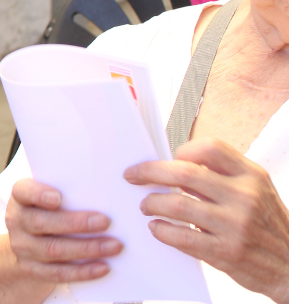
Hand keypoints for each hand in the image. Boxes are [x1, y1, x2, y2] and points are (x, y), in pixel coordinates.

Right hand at [4, 178, 122, 283]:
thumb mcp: (48, 197)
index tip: (58, 197)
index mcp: (20, 198)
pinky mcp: (32, 269)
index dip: (38, 194)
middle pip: (41, 222)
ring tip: (114, 246)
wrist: (28, 243)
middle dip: (76, 223)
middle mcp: (16, 222)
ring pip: (53, 250)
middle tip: (106, 221)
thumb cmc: (48, 212)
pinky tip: (104, 267)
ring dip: (87, 248)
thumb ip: (68, 192)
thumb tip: (104, 194)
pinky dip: (83, 271)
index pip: (23, 192)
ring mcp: (22, 247)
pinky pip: (59, 273)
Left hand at [126, 137, 288, 302]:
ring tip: (146, 205)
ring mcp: (235, 225)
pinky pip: (182, 237)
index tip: (167, 158)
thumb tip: (177, 165)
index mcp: (251, 176)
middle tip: (133, 175)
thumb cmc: (268, 225)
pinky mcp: (225, 252)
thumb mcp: (257, 190)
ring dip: (152, 203)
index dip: (182, 150)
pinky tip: (157, 227)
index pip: (209, 148)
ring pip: (177, 205)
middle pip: (184, 173)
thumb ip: (224, 176)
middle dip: (150, 172)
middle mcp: (244, 197)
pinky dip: (162, 230)